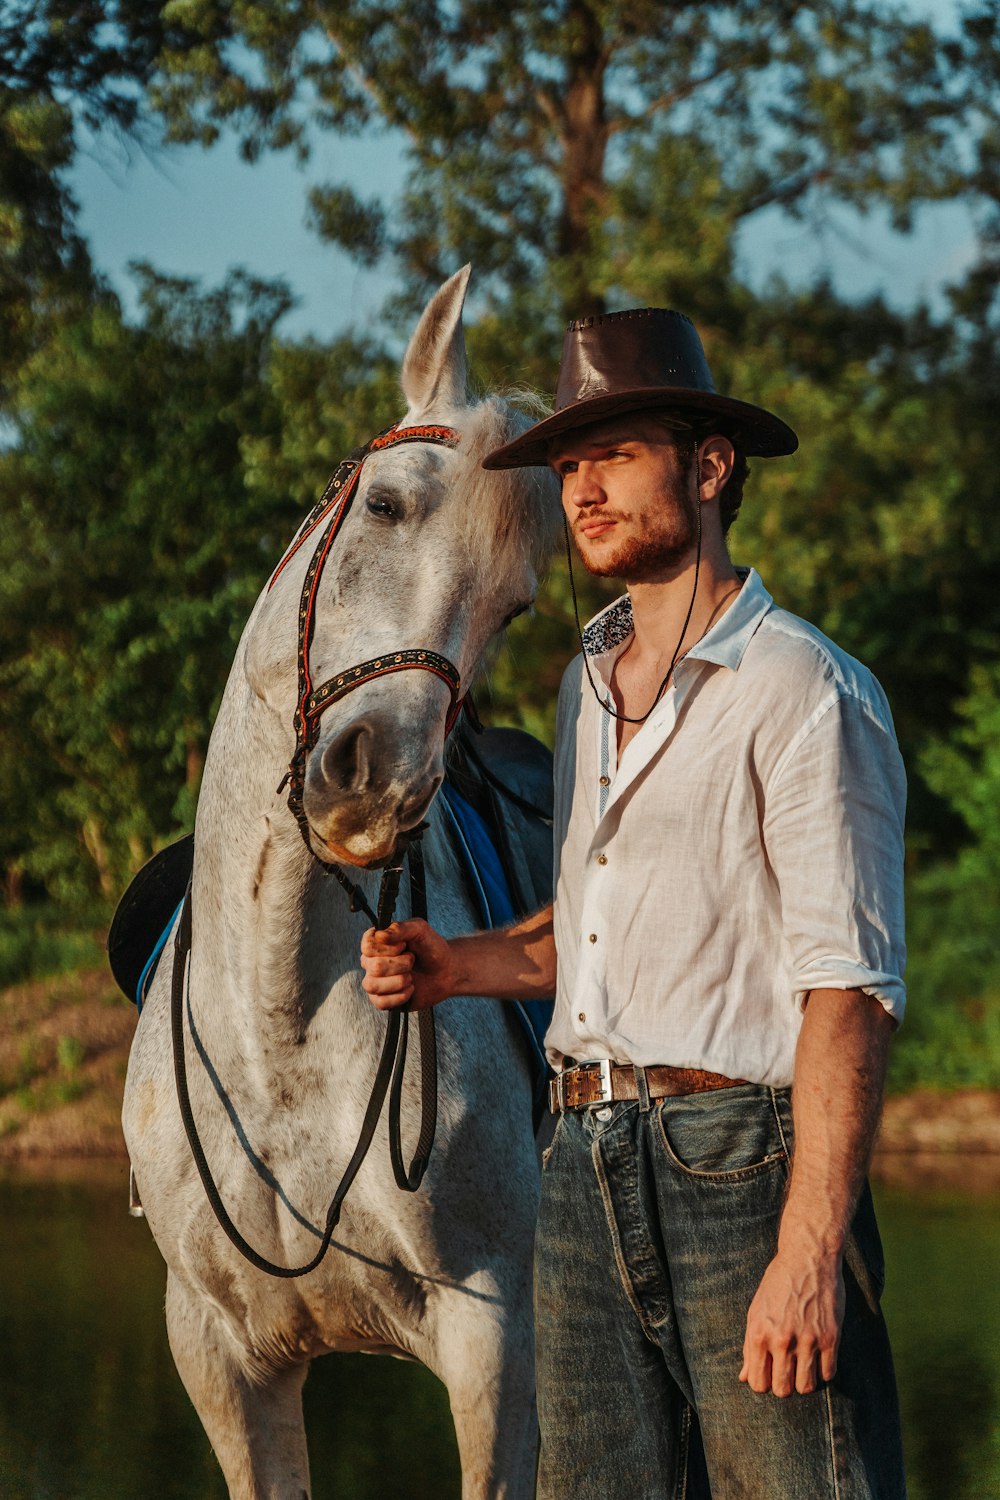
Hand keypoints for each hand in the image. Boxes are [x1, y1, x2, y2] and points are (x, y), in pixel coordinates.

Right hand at [360, 919, 452, 1010]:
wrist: (446, 971)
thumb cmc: (431, 947)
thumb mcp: (420, 929)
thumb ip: (400, 928)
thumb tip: (380, 935)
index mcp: (376, 942)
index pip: (367, 946)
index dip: (388, 949)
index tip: (404, 946)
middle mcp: (371, 961)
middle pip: (374, 967)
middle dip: (401, 965)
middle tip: (412, 961)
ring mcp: (375, 981)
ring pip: (372, 986)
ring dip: (399, 981)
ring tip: (411, 977)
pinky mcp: (382, 1000)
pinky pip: (380, 1003)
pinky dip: (400, 996)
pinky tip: (410, 989)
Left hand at [739, 1249, 844, 1396]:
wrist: (808, 1258)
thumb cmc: (778, 1284)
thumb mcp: (756, 1311)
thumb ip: (749, 1346)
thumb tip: (744, 1377)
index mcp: (759, 1334)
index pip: (758, 1384)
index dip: (764, 1383)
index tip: (770, 1373)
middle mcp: (782, 1340)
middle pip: (783, 1390)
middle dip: (784, 1385)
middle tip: (788, 1371)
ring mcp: (808, 1340)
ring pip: (806, 1387)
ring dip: (805, 1381)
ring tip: (804, 1366)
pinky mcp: (831, 1337)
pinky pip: (829, 1374)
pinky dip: (824, 1371)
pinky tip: (820, 1357)